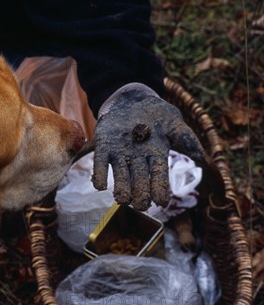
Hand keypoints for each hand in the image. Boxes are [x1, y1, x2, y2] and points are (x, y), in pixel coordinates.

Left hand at [92, 83, 204, 210]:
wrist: (132, 99)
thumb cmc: (157, 115)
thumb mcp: (175, 124)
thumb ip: (188, 141)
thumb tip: (205, 160)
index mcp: (156, 155)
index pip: (159, 175)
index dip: (160, 188)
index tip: (161, 201)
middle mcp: (137, 159)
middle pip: (139, 180)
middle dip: (140, 194)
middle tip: (140, 206)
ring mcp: (119, 153)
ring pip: (120, 175)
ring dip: (121, 188)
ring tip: (122, 200)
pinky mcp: (103, 147)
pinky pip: (100, 162)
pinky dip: (99, 174)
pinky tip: (99, 185)